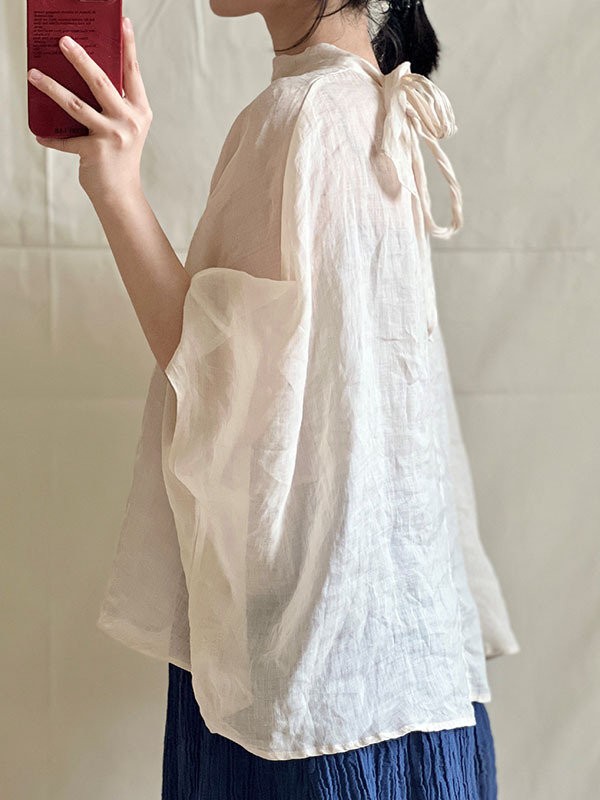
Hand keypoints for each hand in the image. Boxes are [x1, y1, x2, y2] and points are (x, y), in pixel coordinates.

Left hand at [27, 16, 151, 200]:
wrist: (121, 194)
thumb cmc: (120, 158)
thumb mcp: (125, 128)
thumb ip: (113, 104)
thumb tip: (83, 76)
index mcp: (140, 111)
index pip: (132, 73)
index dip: (128, 47)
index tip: (122, 22)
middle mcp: (129, 120)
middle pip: (100, 81)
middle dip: (79, 58)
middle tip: (63, 40)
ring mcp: (112, 135)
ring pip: (76, 104)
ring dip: (51, 87)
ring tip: (33, 74)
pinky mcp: (94, 150)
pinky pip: (66, 139)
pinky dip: (52, 138)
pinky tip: (40, 135)